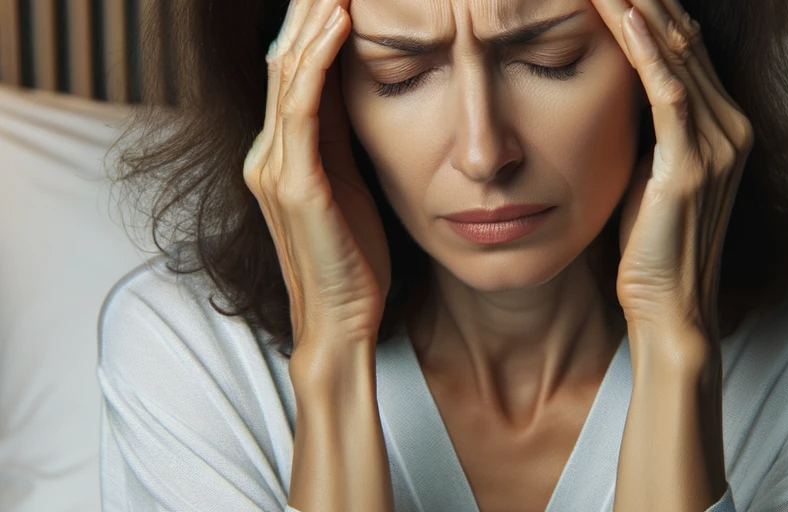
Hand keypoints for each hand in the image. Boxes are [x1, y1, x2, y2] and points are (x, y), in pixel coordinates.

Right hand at [244, 0, 389, 371]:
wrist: (340, 319)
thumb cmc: (352, 258)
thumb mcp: (348, 185)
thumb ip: (340, 138)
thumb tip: (353, 87)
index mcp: (279, 154)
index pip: (290, 73)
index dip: (313, 28)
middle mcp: (266, 153)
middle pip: (282, 61)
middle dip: (310, 12)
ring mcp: (274, 167)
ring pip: (288, 73)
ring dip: (315, 22)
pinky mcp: (295, 185)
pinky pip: (302, 107)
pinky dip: (319, 61)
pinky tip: (341, 25)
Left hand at [592, 0, 752, 346]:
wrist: (671, 307)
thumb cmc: (652, 245)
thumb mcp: (652, 172)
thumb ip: (652, 129)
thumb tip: (622, 88)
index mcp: (725, 126)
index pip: (688, 47)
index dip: (656, 6)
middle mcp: (732, 127)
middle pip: (687, 38)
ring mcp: (719, 146)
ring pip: (679, 55)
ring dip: (641, 7)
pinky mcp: (691, 167)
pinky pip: (670, 94)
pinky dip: (647, 52)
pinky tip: (624, 16)